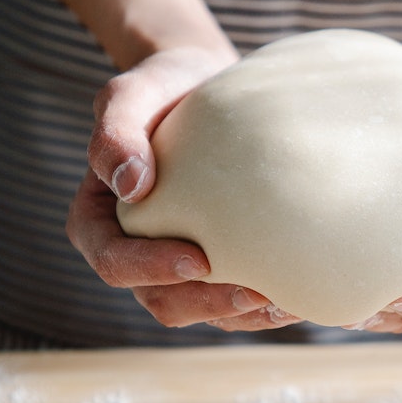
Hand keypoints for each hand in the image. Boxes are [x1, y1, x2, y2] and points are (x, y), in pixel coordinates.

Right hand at [68, 46, 297, 330]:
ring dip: (243, 315)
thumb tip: (131, 185)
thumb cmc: (164, 87)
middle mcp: (134, 253)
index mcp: (98, 221)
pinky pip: (235, 302)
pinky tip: (303, 299)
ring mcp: (175, 265)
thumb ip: (115, 131)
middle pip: (161, 301)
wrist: (207, 86)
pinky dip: (266, 307)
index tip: (199, 259)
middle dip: (208, 304)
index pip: (113, 260)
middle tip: (256, 293)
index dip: (151, 269)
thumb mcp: (132, 93)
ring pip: (202, 312)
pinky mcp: (217, 266)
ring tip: (288, 304)